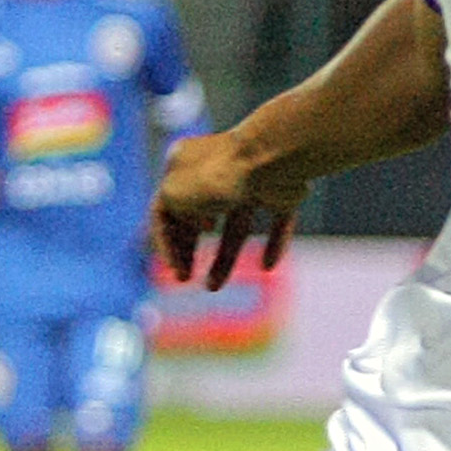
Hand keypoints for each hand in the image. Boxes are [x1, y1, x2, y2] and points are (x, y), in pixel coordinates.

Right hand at [152, 128, 304, 288]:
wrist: (270, 162)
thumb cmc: (216, 177)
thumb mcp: (172, 196)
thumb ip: (168, 213)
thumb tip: (186, 225)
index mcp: (185, 163)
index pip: (166, 206)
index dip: (165, 243)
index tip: (173, 272)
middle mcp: (218, 168)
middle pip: (201, 215)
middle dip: (190, 248)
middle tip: (185, 279)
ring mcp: (253, 180)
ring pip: (237, 225)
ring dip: (225, 258)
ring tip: (213, 288)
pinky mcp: (284, 191)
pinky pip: (277, 222)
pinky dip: (274, 244)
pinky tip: (269, 267)